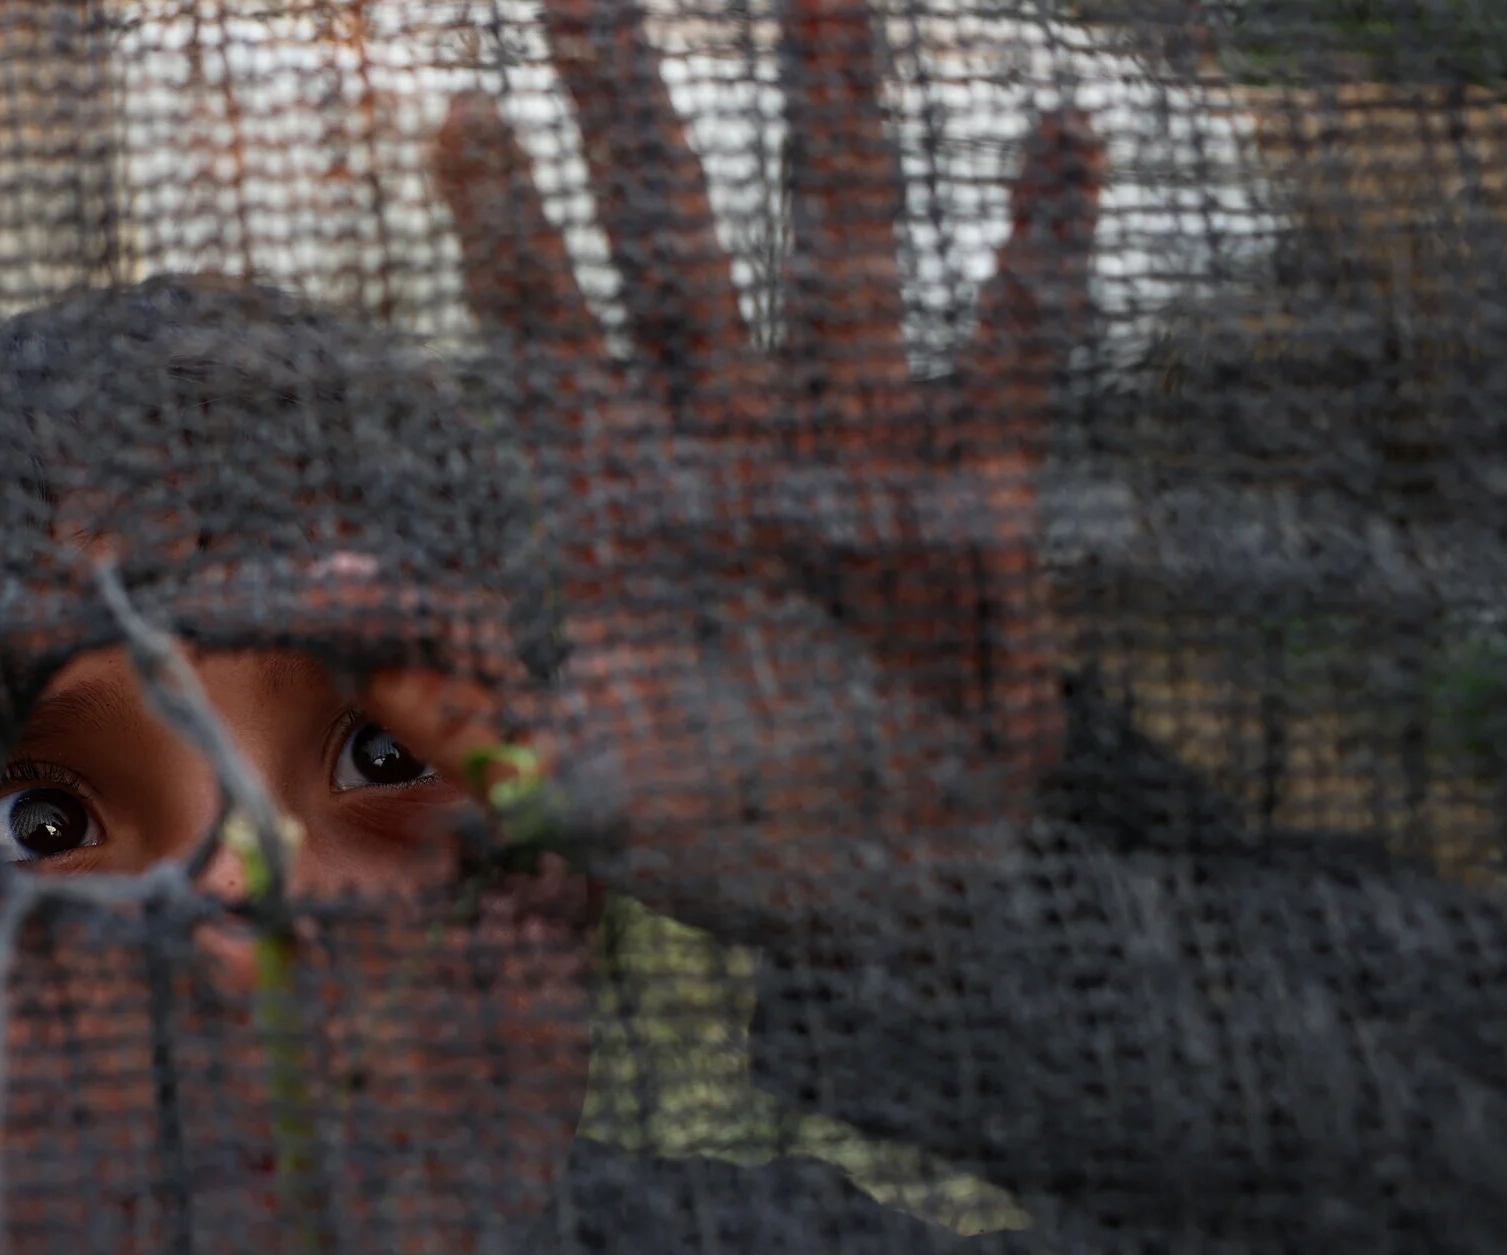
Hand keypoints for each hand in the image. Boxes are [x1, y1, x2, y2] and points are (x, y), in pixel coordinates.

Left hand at [371, 0, 1102, 932]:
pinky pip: (1014, 352)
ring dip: (833, 115)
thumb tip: (449, 769)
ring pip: (839, 245)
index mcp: (626, 504)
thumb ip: (539, 768)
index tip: (455, 123)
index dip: (509, 240)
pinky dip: (1039, 256)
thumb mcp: (617, 810)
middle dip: (628, 118)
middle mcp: (730, 438)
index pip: (550, 346)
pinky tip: (1057, 138)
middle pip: (670, 246)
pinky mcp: (982, 481)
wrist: (890, 887)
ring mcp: (856, 441)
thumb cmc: (729, 839)